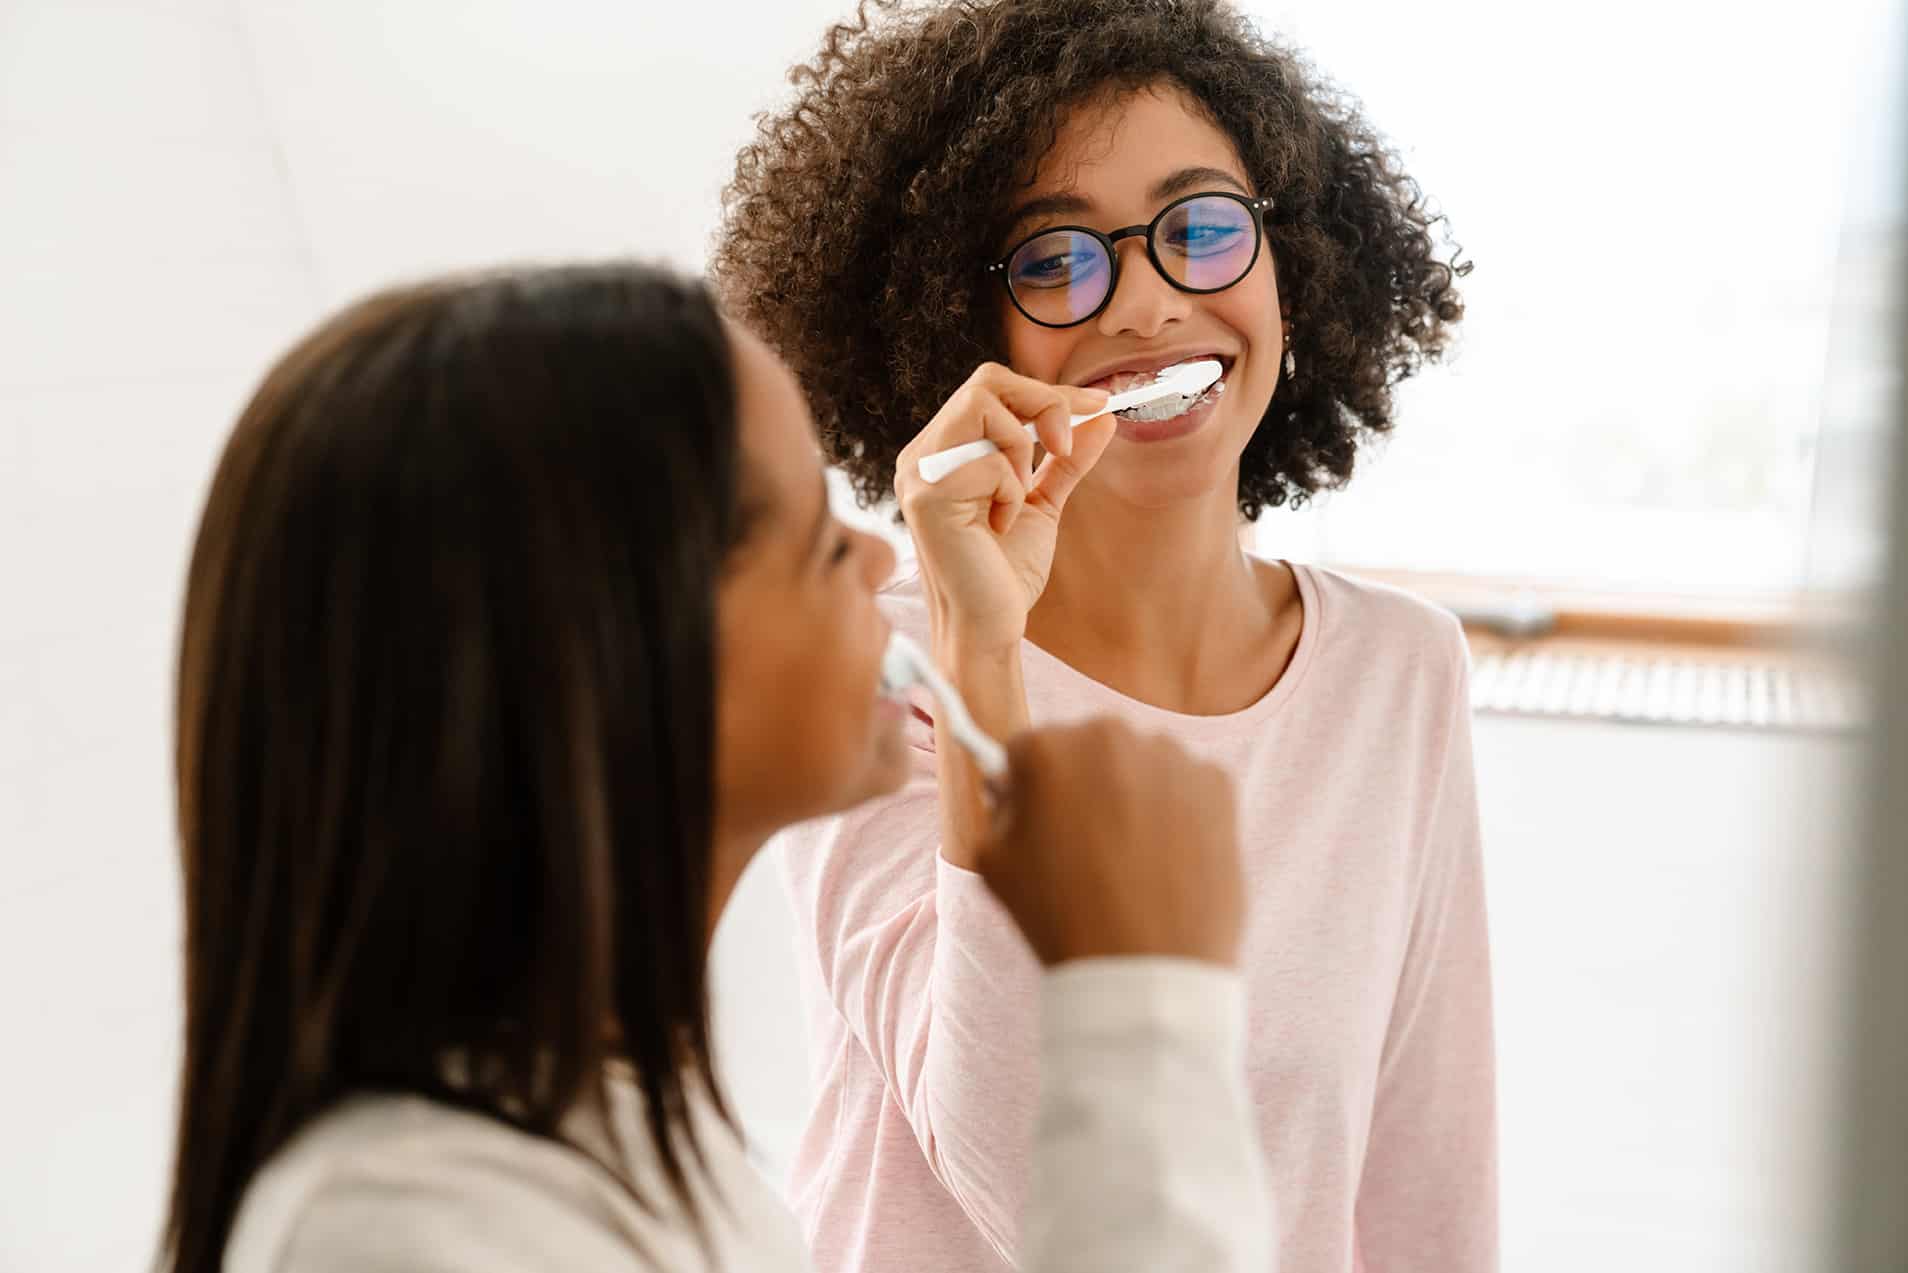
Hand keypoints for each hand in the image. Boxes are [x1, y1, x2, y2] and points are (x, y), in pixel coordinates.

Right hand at [894, 364, 1113, 654]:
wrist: (988, 628)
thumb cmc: (1005, 573)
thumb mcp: (1042, 503)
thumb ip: (1065, 459)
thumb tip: (1103, 417)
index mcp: (942, 452)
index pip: (991, 388)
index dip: (1047, 391)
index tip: (1100, 404)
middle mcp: (922, 454)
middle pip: (986, 383)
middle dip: (1043, 405)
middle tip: (1063, 447)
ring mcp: (918, 472)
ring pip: (985, 409)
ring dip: (1022, 453)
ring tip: (1015, 500)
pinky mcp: (927, 496)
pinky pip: (991, 462)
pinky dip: (1011, 492)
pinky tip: (997, 527)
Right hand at [976, 719, 1243, 967]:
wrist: (1147, 971)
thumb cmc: (1063, 920)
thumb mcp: (995, 864)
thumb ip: (1000, 811)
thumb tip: (1019, 793)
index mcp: (1048, 748)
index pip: (1027, 751)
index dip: (1028, 789)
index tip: (1039, 818)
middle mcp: (1110, 736)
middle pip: (1087, 750)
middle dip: (1084, 785)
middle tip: (1084, 845)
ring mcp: (1170, 757)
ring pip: (1140, 765)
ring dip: (1133, 794)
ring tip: (1130, 860)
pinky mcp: (1216, 784)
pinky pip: (1187, 786)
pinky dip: (1178, 812)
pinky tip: (1166, 860)